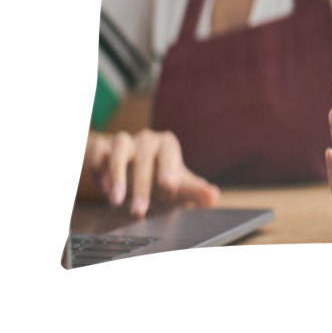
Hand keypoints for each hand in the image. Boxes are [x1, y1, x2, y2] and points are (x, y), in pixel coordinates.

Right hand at [82, 129, 219, 217]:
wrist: (131, 168)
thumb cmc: (158, 175)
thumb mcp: (176, 184)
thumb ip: (194, 190)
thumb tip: (213, 197)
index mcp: (167, 145)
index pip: (169, 154)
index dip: (169, 169)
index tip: (169, 187)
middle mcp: (145, 140)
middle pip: (144, 158)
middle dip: (142, 186)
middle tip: (139, 210)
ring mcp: (123, 142)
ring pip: (119, 151)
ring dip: (118, 175)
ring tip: (117, 200)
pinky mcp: (102, 149)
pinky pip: (98, 154)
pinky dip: (100, 169)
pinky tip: (104, 187)